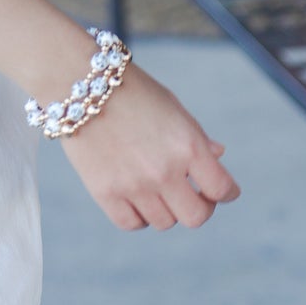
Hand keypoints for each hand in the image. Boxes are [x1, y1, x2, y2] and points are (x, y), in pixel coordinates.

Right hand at [60, 61, 240, 229]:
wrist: (79, 81)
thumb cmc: (131, 90)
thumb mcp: (172, 107)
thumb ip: (196, 136)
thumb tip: (219, 155)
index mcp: (187, 145)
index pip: (222, 189)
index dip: (226, 192)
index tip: (220, 189)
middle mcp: (164, 170)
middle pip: (195, 217)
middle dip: (199, 207)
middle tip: (191, 194)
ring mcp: (133, 184)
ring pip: (164, 222)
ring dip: (166, 209)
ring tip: (157, 189)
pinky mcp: (104, 192)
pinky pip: (131, 223)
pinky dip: (138, 216)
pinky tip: (136, 197)